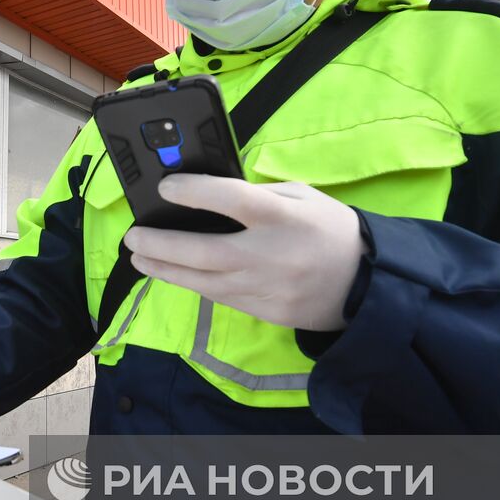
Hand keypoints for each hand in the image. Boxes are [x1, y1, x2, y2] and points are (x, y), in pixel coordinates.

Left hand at [124, 176, 365, 330]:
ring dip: (165, 269)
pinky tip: (173, 273)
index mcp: (283, 218)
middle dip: (161, 244)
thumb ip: (258, 194)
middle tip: (133, 237)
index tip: (165, 187)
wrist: (366, 283)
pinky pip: (219, 297)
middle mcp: (271, 255)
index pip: (232, 200)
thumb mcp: (301, 197)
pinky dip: (192, 284)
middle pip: (205, 252)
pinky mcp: (264, 312)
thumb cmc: (330, 230)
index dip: (194, 191)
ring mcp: (266, 289)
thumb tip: (211, 193)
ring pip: (204, 282)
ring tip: (140, 257)